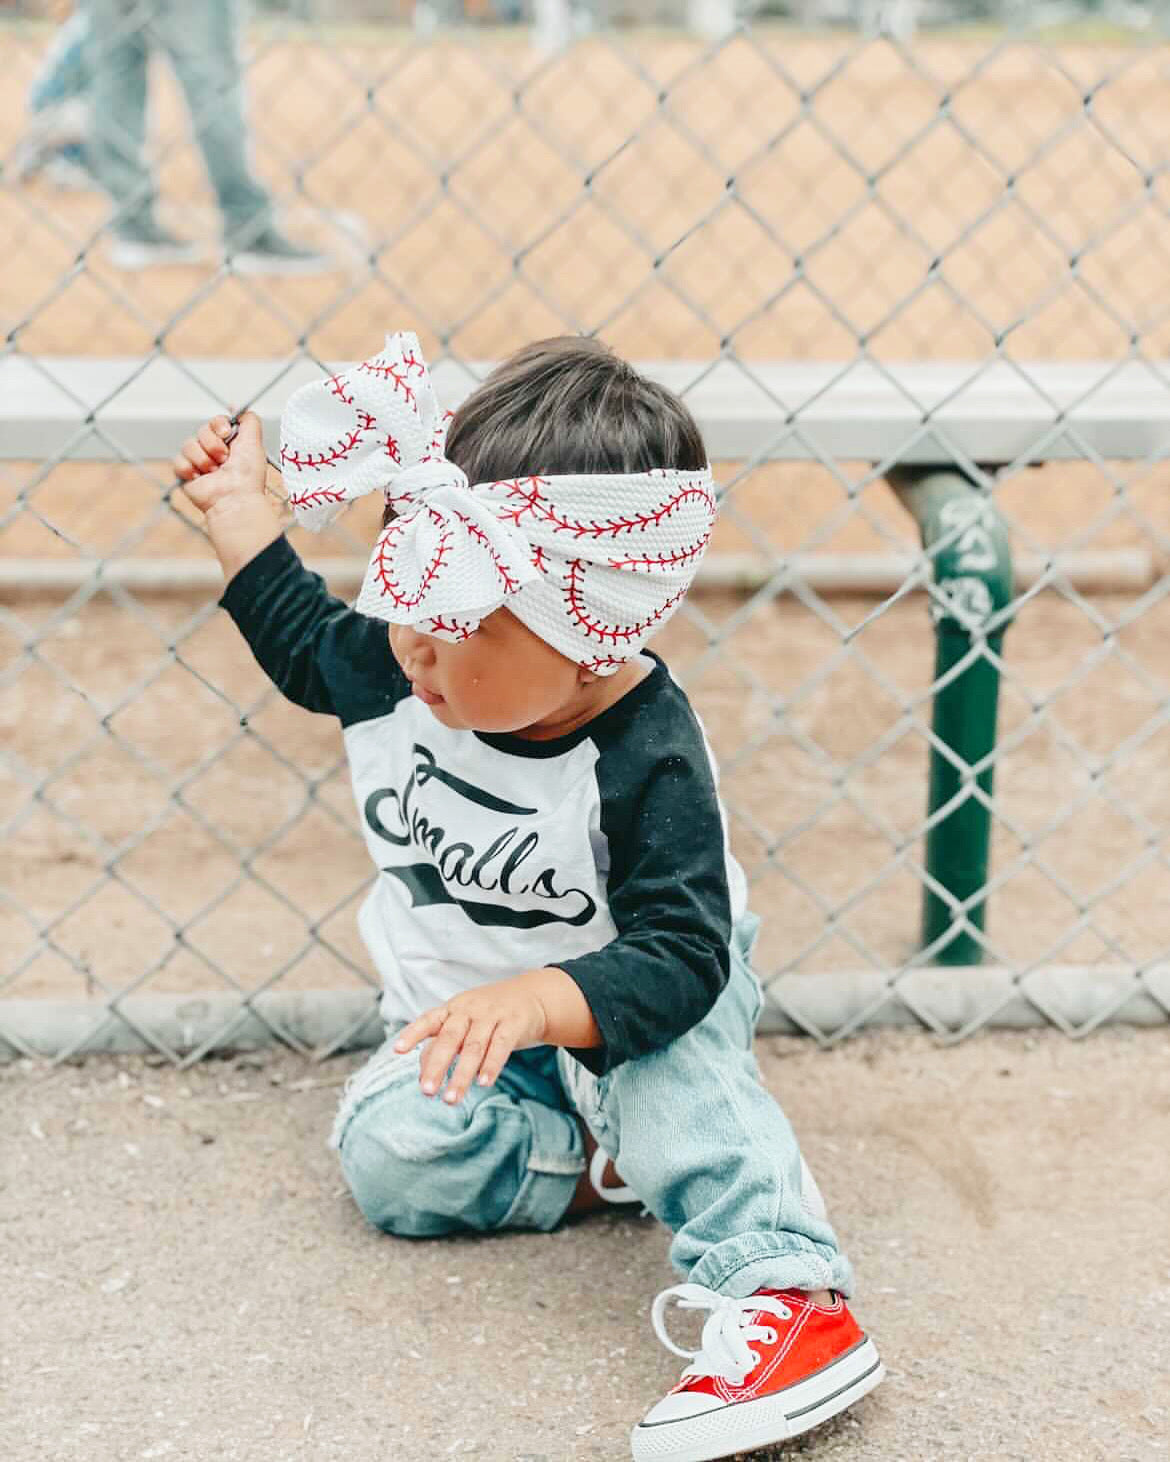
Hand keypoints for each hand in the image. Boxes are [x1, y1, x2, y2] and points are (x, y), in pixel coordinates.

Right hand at [174, 411, 269, 515]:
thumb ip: (249, 421)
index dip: (218, 425)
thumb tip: (236, 406)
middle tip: (224, 459)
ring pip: (188, 444)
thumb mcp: (255, 442)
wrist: (235, 499)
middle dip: (212, 444)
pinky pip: (178, 460)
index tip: (226, 434)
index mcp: (230, 443)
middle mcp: (214, 451)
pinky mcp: (186, 474)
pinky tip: (200, 478)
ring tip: (214, 472)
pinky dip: (189, 468)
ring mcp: (199, 462)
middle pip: (201, 430)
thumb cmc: (247, 476)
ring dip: (203, 458)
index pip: (216, 422)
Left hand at [392, 976, 548, 1104]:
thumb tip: (421, 1076)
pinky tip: (484, 1083)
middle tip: (427, 1091)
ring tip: (451, 1099)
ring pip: (474, 1047)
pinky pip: (501, 1046)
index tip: (397, 1050)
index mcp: (453, 1008)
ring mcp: (492, 1015)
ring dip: (462, 1074)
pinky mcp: (514, 1023)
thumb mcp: (465, 1023)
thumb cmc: (490, 1015)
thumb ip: (442, 1044)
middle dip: (437, 1066)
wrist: (533, 996)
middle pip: (450, 1038)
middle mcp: (470, 1009)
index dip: (413, 1034)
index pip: (429, 1020)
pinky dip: (491, 1065)